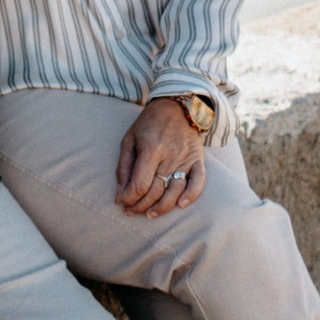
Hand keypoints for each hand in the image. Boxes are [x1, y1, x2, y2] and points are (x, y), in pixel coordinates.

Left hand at [116, 98, 205, 217]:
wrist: (177, 105)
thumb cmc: (149, 123)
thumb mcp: (129, 139)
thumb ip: (123, 166)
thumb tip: (121, 192)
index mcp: (151, 149)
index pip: (140, 184)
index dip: (129, 198)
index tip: (121, 202)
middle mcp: (170, 156)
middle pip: (156, 191)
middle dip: (140, 206)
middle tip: (131, 211)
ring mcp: (186, 159)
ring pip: (175, 192)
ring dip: (161, 208)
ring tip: (149, 214)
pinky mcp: (198, 160)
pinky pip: (198, 182)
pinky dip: (191, 196)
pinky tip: (180, 205)